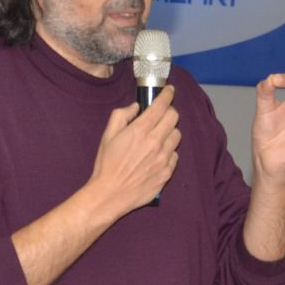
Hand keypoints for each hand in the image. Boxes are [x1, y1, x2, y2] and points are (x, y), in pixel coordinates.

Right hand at [87, 84, 180, 218]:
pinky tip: (157, 154)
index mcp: (140, 131)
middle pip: (174, 117)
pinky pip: (175, 155)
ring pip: (177, 136)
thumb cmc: (106, 164)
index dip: (167, 94)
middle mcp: (155, 143)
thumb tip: (136, 107)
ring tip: (159, 136)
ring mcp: (163, 159)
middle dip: (169, 111)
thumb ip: (121, 115)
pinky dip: (169, 151)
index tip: (170, 90)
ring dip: (170, 132)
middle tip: (162, 114)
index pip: (161, 106)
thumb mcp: (107, 135)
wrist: (110, 194)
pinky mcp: (167, 172)